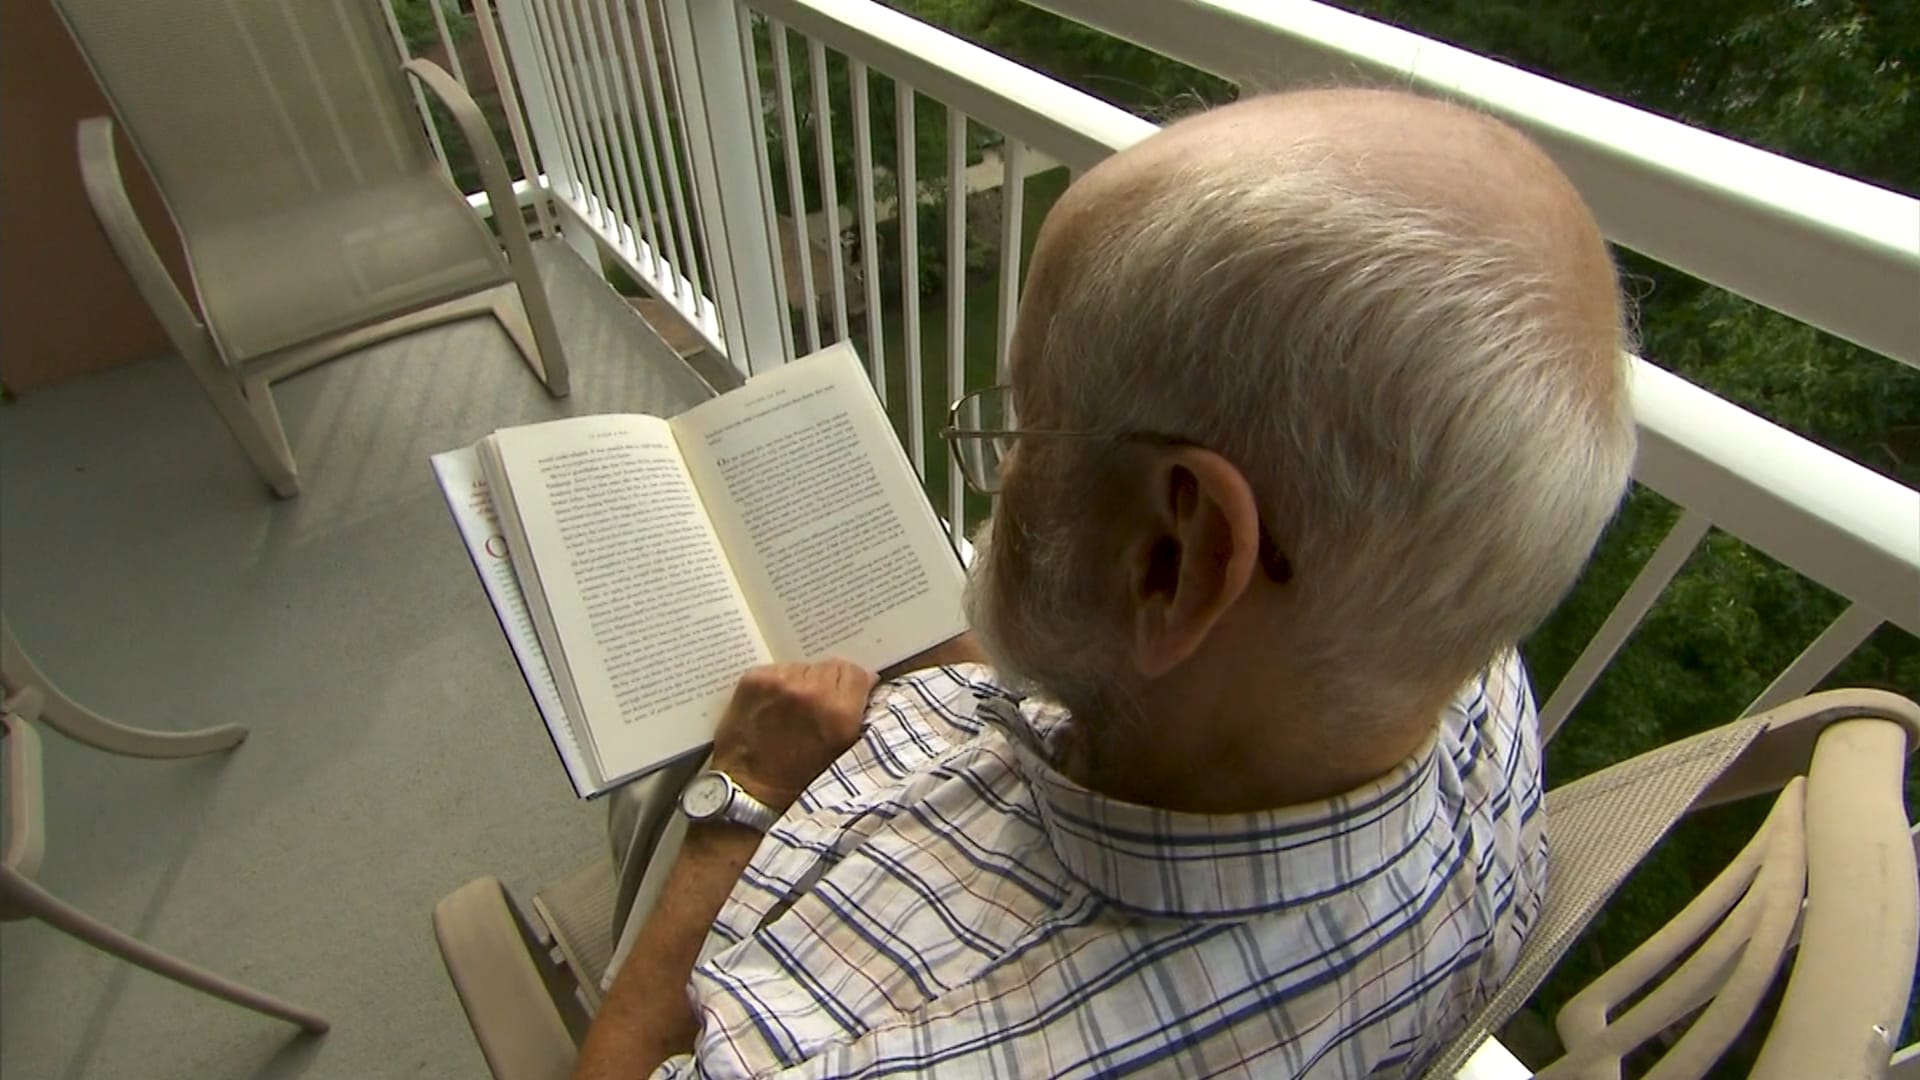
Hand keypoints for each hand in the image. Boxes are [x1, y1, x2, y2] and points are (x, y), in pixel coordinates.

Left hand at [709, 660, 877, 812]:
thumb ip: (860, 718)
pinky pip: (777, 670)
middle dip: (831, 684)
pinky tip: (774, 707)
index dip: (855, 685)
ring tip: (795, 710)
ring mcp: (778, 682)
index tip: (850, 696)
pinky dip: (780, 684)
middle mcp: (809, 690)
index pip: (856, 672)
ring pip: (803, 667)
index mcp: (838, 711)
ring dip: (805, 683)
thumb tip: (868, 688)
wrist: (749, 795)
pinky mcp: (752, 680)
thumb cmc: (802, 785)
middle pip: (831, 665)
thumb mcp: (845, 755)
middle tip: (821, 707)